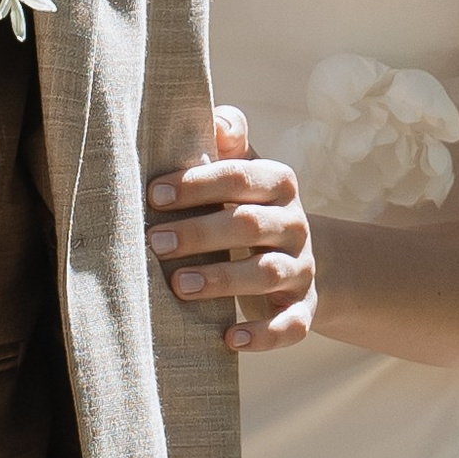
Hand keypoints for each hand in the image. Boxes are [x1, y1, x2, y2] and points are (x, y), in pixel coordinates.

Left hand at [147, 106, 316, 353]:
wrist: (299, 258)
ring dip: (223, 280)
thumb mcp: (244, 171)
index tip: (154, 195)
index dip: (197, 184)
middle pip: (250, 224)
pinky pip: (292, 324)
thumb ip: (229, 142)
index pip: (240, 177)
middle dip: (201, 233)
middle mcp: (295, 224)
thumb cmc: (247, 207)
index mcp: (279, 184)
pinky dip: (264, 334)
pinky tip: (230, 338)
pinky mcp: (304, 308)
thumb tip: (217, 119)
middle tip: (155, 242)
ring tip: (179, 285)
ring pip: (267, 273)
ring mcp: (302, 268)